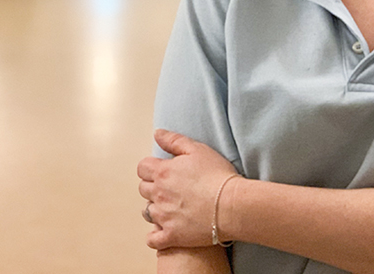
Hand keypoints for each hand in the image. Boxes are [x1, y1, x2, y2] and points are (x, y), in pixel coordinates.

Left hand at [138, 129, 238, 249]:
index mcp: (163, 172)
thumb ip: (174, 141)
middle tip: (170, 187)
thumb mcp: (198, 149)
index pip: (142, 168)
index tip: (163, 170)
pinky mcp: (171, 236)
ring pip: (147, 212)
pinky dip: (156, 235)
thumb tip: (157, 134)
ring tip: (171, 207)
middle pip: (143, 189)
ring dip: (155, 208)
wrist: (232, 204)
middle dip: (153, 186)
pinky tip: (165, 230)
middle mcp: (159, 194)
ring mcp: (163, 217)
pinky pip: (152, 239)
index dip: (151, 167)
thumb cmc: (217, 175)